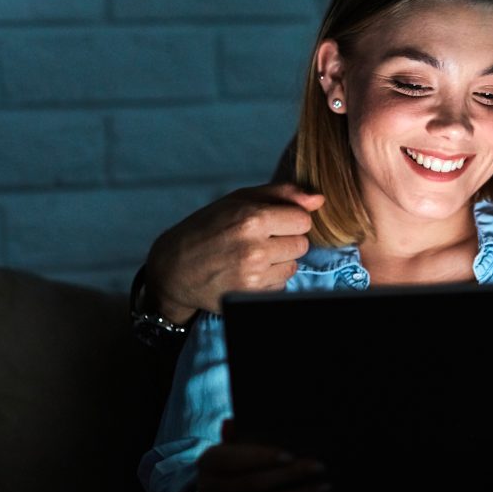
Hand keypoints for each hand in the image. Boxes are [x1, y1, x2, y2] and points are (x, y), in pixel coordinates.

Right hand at [144, 183, 324, 323]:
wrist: (174, 269)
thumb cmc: (208, 228)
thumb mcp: (239, 200)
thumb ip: (282, 195)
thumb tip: (319, 200)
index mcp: (251, 218)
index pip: (303, 220)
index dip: (290, 220)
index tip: (272, 222)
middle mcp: (254, 249)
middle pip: (302, 244)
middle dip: (285, 241)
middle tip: (259, 240)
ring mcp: (253, 276)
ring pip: (293, 266)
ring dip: (278, 262)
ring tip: (250, 256)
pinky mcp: (252, 296)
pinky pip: (281, 285)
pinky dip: (269, 279)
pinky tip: (246, 272)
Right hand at [195, 421, 330, 491]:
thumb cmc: (231, 468)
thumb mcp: (230, 449)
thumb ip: (235, 436)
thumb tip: (232, 423)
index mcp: (208, 462)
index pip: (235, 459)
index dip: (262, 458)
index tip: (292, 455)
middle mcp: (208, 490)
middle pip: (253, 484)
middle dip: (289, 475)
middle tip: (319, 467)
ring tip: (321, 488)